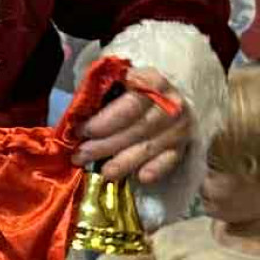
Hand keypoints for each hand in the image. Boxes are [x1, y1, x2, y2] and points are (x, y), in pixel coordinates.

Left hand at [75, 67, 191, 184]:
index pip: (129, 104)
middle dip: (105, 145)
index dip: (105, 120)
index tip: (82, 132)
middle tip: (80, 156)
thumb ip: (100, 94)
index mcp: (151, 82)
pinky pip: (169, 161)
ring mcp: (179, 127)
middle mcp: (170, 104)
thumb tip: (76, 115)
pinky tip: (140, 177)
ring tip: (103, 172)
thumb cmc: (130, 90)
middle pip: (137, 129)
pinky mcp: (182, 146)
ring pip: (149, 147)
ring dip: (123, 162)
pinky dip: (155, 169)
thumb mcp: (116, 82)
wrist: (166, 96)